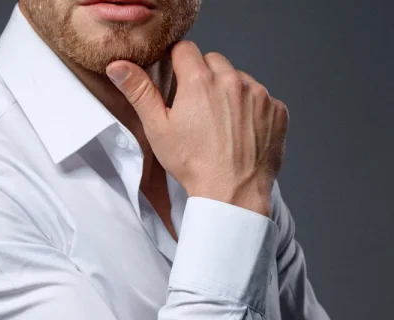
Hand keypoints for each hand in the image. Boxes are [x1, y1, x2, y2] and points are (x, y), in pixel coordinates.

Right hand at [106, 41, 288, 216]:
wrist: (232, 194)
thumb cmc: (193, 164)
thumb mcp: (158, 129)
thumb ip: (139, 92)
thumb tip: (118, 66)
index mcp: (200, 81)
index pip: (185, 50)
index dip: (177, 65)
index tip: (177, 84)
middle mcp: (233, 80)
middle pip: (214, 62)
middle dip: (204, 78)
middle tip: (197, 109)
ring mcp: (259, 95)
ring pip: (239, 79)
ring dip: (229, 92)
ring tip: (220, 124)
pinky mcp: (277, 110)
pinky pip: (262, 98)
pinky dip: (252, 110)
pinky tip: (241, 132)